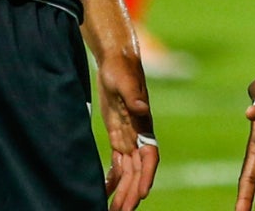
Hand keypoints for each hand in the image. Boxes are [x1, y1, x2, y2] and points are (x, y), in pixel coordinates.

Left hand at [98, 49, 158, 209]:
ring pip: (128, 172)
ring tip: (113, 210)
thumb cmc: (121, 67)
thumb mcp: (124, 79)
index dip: (147, 176)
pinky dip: (112, 178)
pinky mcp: (118, 136)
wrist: (116, 60)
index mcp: (144, 124)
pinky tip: (103, 192)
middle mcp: (139, 135)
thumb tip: (141, 107)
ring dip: (123, 191)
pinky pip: (117, 163)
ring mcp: (129, 137)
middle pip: (139, 170)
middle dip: (132, 192)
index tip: (142, 195)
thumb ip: (133, 93)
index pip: (150, 156)